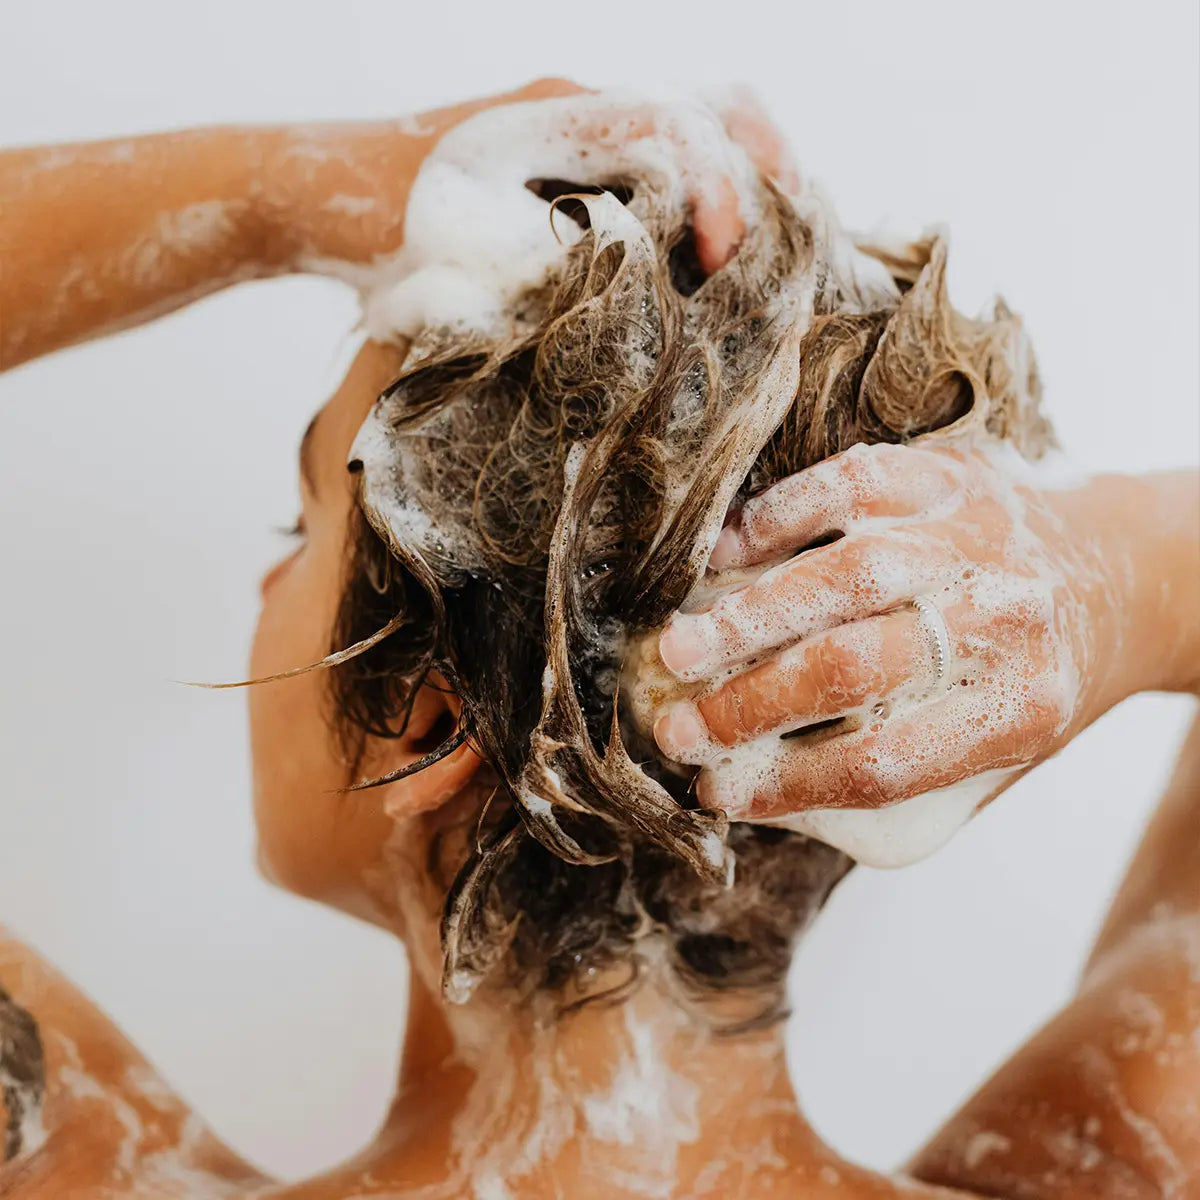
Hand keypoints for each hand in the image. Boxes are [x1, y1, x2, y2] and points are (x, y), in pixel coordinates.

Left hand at [262, 81, 797, 276]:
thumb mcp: (464, 264)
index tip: (725, 264)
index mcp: (555, 117)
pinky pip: (664, 158)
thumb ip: (559, 274)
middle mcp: (576, 106)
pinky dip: (711, 195)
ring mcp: (576, 127)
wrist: (316, 191)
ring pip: (697, 123)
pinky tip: (721, 252)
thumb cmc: (376, 228)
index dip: (721, 193)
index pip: (676, 129)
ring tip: (776, 247)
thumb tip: (651, 306)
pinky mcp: (573, 158)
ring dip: (747, 178)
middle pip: (714, 104)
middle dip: (766, 167)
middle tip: (793, 241)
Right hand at [650, 440, 1135, 820]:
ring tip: (680, 648)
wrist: (1126, 570)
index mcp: (1019, 710)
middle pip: (855, 669)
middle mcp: (1004, 621)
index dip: (787, 785)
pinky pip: (851, 484)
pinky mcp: (950, 472)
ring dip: (749, 616)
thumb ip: (906, 772)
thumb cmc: (1041, 674)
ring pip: (847, 575)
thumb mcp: (1004, 748)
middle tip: (678, 728)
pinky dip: (778, 517)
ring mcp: (976, 537)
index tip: (719, 790)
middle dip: (750, 705)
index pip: (884, 763)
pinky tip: (726, 554)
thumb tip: (762, 778)